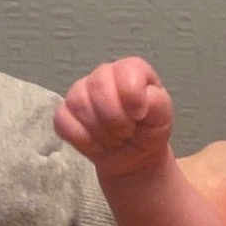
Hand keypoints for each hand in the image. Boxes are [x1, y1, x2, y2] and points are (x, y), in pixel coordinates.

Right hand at [54, 57, 172, 179]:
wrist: (134, 155)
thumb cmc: (148, 129)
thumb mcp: (163, 117)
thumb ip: (157, 103)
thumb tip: (142, 98)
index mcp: (130, 70)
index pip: (125, 71)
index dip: (132, 97)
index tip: (139, 115)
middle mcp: (103, 74)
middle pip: (98, 85)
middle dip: (115, 118)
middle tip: (126, 132)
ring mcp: (80, 92)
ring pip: (79, 104)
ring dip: (100, 131)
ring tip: (114, 139)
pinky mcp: (65, 113)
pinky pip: (63, 121)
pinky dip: (83, 139)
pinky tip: (97, 144)